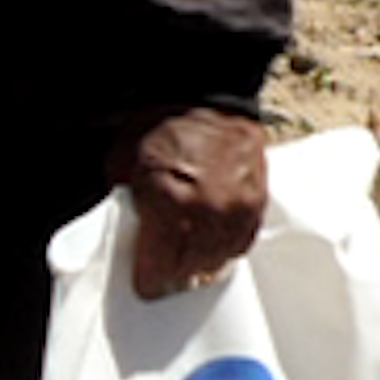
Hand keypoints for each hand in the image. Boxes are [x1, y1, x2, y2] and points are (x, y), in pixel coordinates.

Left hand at [114, 107, 271, 298]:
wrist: (207, 94)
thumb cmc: (159, 126)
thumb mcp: (122, 165)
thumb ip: (125, 206)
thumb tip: (128, 237)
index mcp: (169, 205)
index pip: (160, 270)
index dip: (148, 282)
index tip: (143, 286)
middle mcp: (208, 212)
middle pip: (191, 270)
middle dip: (174, 277)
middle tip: (162, 275)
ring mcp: (237, 209)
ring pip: (219, 260)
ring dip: (200, 264)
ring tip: (186, 262)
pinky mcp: (257, 202)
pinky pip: (241, 242)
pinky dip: (225, 246)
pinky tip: (210, 242)